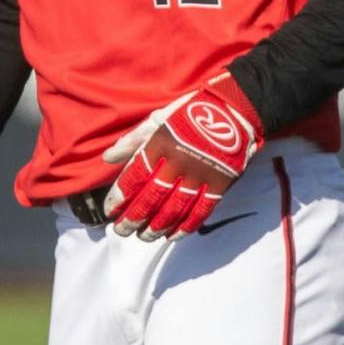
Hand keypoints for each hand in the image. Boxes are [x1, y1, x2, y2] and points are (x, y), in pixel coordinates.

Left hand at [103, 74, 263, 240]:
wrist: (236, 108)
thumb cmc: (193, 111)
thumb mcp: (159, 118)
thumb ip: (133, 139)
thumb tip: (108, 158)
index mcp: (161, 143)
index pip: (135, 176)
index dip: (120, 197)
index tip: (111, 210)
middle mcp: (179, 161)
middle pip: (152, 197)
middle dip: (133, 218)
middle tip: (121, 230)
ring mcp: (201, 174)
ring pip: (175, 208)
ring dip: (156, 226)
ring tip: (143, 236)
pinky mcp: (220, 183)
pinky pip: (201, 211)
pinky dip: (186, 226)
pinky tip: (172, 235)